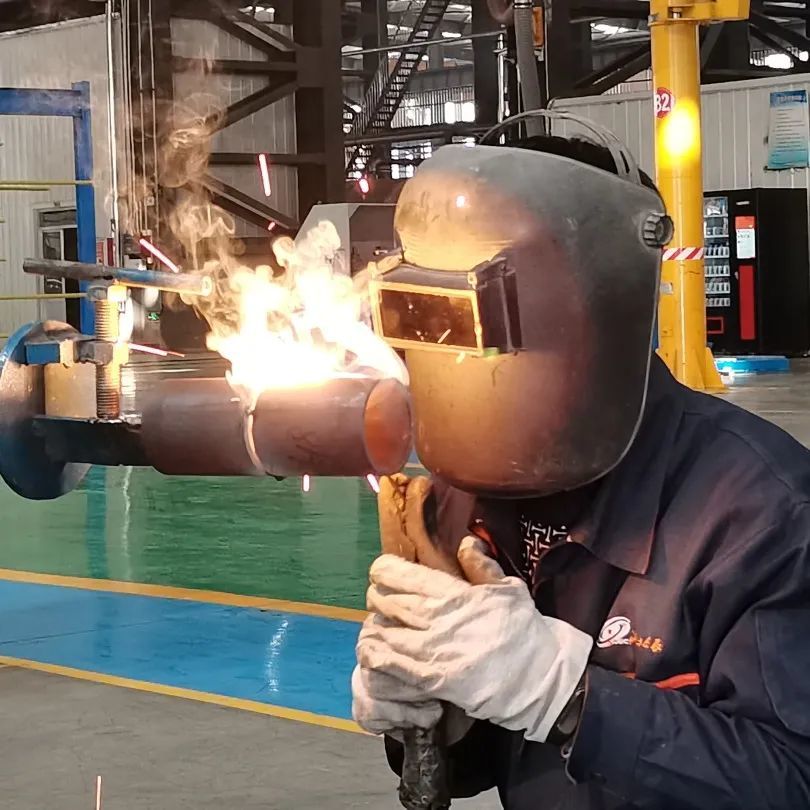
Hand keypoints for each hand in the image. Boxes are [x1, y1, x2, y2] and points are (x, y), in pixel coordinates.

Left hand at [355, 537, 592, 742]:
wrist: (538, 677)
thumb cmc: (523, 628)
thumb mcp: (507, 588)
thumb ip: (480, 565)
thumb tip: (466, 541)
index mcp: (449, 593)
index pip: (395, 573)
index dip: (383, 570)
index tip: (386, 573)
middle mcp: (433, 619)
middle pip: (381, 600)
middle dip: (378, 598)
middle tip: (384, 600)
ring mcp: (428, 651)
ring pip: (380, 631)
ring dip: (376, 627)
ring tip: (384, 626)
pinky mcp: (428, 680)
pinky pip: (386, 665)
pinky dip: (376, 655)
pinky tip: (378, 652)